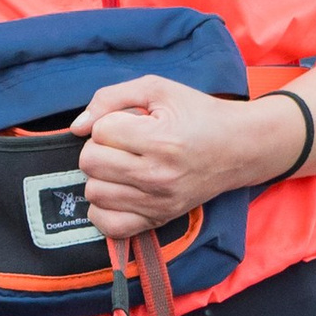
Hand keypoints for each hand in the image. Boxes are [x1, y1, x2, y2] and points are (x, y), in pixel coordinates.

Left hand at [71, 77, 263, 241]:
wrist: (239, 148)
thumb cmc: (198, 114)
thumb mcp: (157, 89)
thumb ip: (111, 98)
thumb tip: (77, 126)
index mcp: (160, 140)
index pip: (100, 132)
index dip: (109, 122)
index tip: (130, 123)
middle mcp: (157, 176)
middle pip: (90, 163)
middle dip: (99, 147)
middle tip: (121, 143)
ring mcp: (158, 203)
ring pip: (94, 193)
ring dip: (101, 176)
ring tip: (122, 165)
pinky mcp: (158, 220)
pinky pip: (109, 226)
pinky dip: (104, 209)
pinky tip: (117, 191)